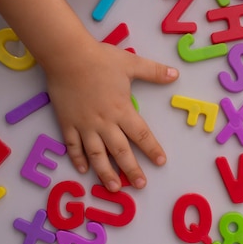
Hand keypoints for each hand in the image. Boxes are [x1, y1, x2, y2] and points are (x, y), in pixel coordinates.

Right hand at [45, 41, 178, 190]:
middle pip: (120, 151)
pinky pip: (73, 145)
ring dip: (105, 172)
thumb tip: (175, 74)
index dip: (152, 149)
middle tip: (140, 185)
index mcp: (122, 110)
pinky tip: (84, 170)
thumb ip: (154, 71)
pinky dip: (78, 159)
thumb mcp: (131, 63)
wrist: (67, 56)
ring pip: (96, 154)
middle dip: (131, 170)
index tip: (160, 162)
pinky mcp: (67, 123)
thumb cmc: (99, 59)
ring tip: (113, 187)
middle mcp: (104, 123)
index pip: (141, 134)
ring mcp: (85, 125)